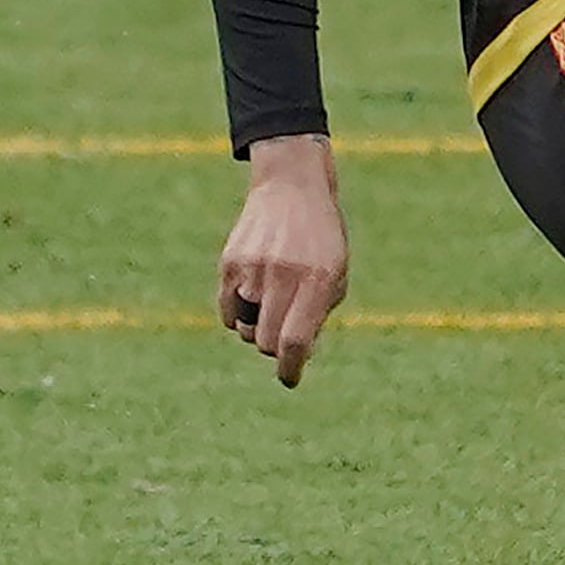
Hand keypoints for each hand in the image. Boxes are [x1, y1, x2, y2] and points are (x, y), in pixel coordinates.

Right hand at [218, 133, 348, 386]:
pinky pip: (228, 312)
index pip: (295, 341)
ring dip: (258, 329)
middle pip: (267, 341)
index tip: (290, 379)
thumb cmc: (321, 236)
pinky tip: (252, 297)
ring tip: (272, 306)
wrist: (291, 185)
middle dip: (276, 350)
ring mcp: (253, 268)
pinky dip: (239, 315)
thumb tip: (295, 358)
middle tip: (284, 340)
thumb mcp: (336, 272)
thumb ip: (318, 314)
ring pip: (246, 329)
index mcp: (319, 279)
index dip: (290, 369)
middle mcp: (284, 275)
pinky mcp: (229, 263)